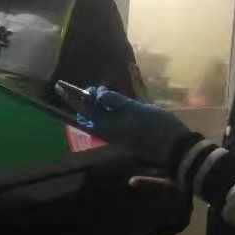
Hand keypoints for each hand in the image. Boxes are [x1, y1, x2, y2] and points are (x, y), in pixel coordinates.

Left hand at [78, 87, 192, 168]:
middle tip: (95, 90)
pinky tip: (112, 106)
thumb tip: (98, 94)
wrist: (172, 147)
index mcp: (105, 124)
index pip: (82, 109)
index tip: (62, 87)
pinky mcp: (121, 138)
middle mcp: (105, 132)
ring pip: (95, 121)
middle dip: (86, 102)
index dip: (71, 97)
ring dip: (95, 108)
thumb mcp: (135, 108)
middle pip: (86, 116)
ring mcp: (113, 136)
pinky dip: (103, 114)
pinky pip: (105, 125)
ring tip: (103, 94)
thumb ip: (115, 101)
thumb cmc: (156, 124)